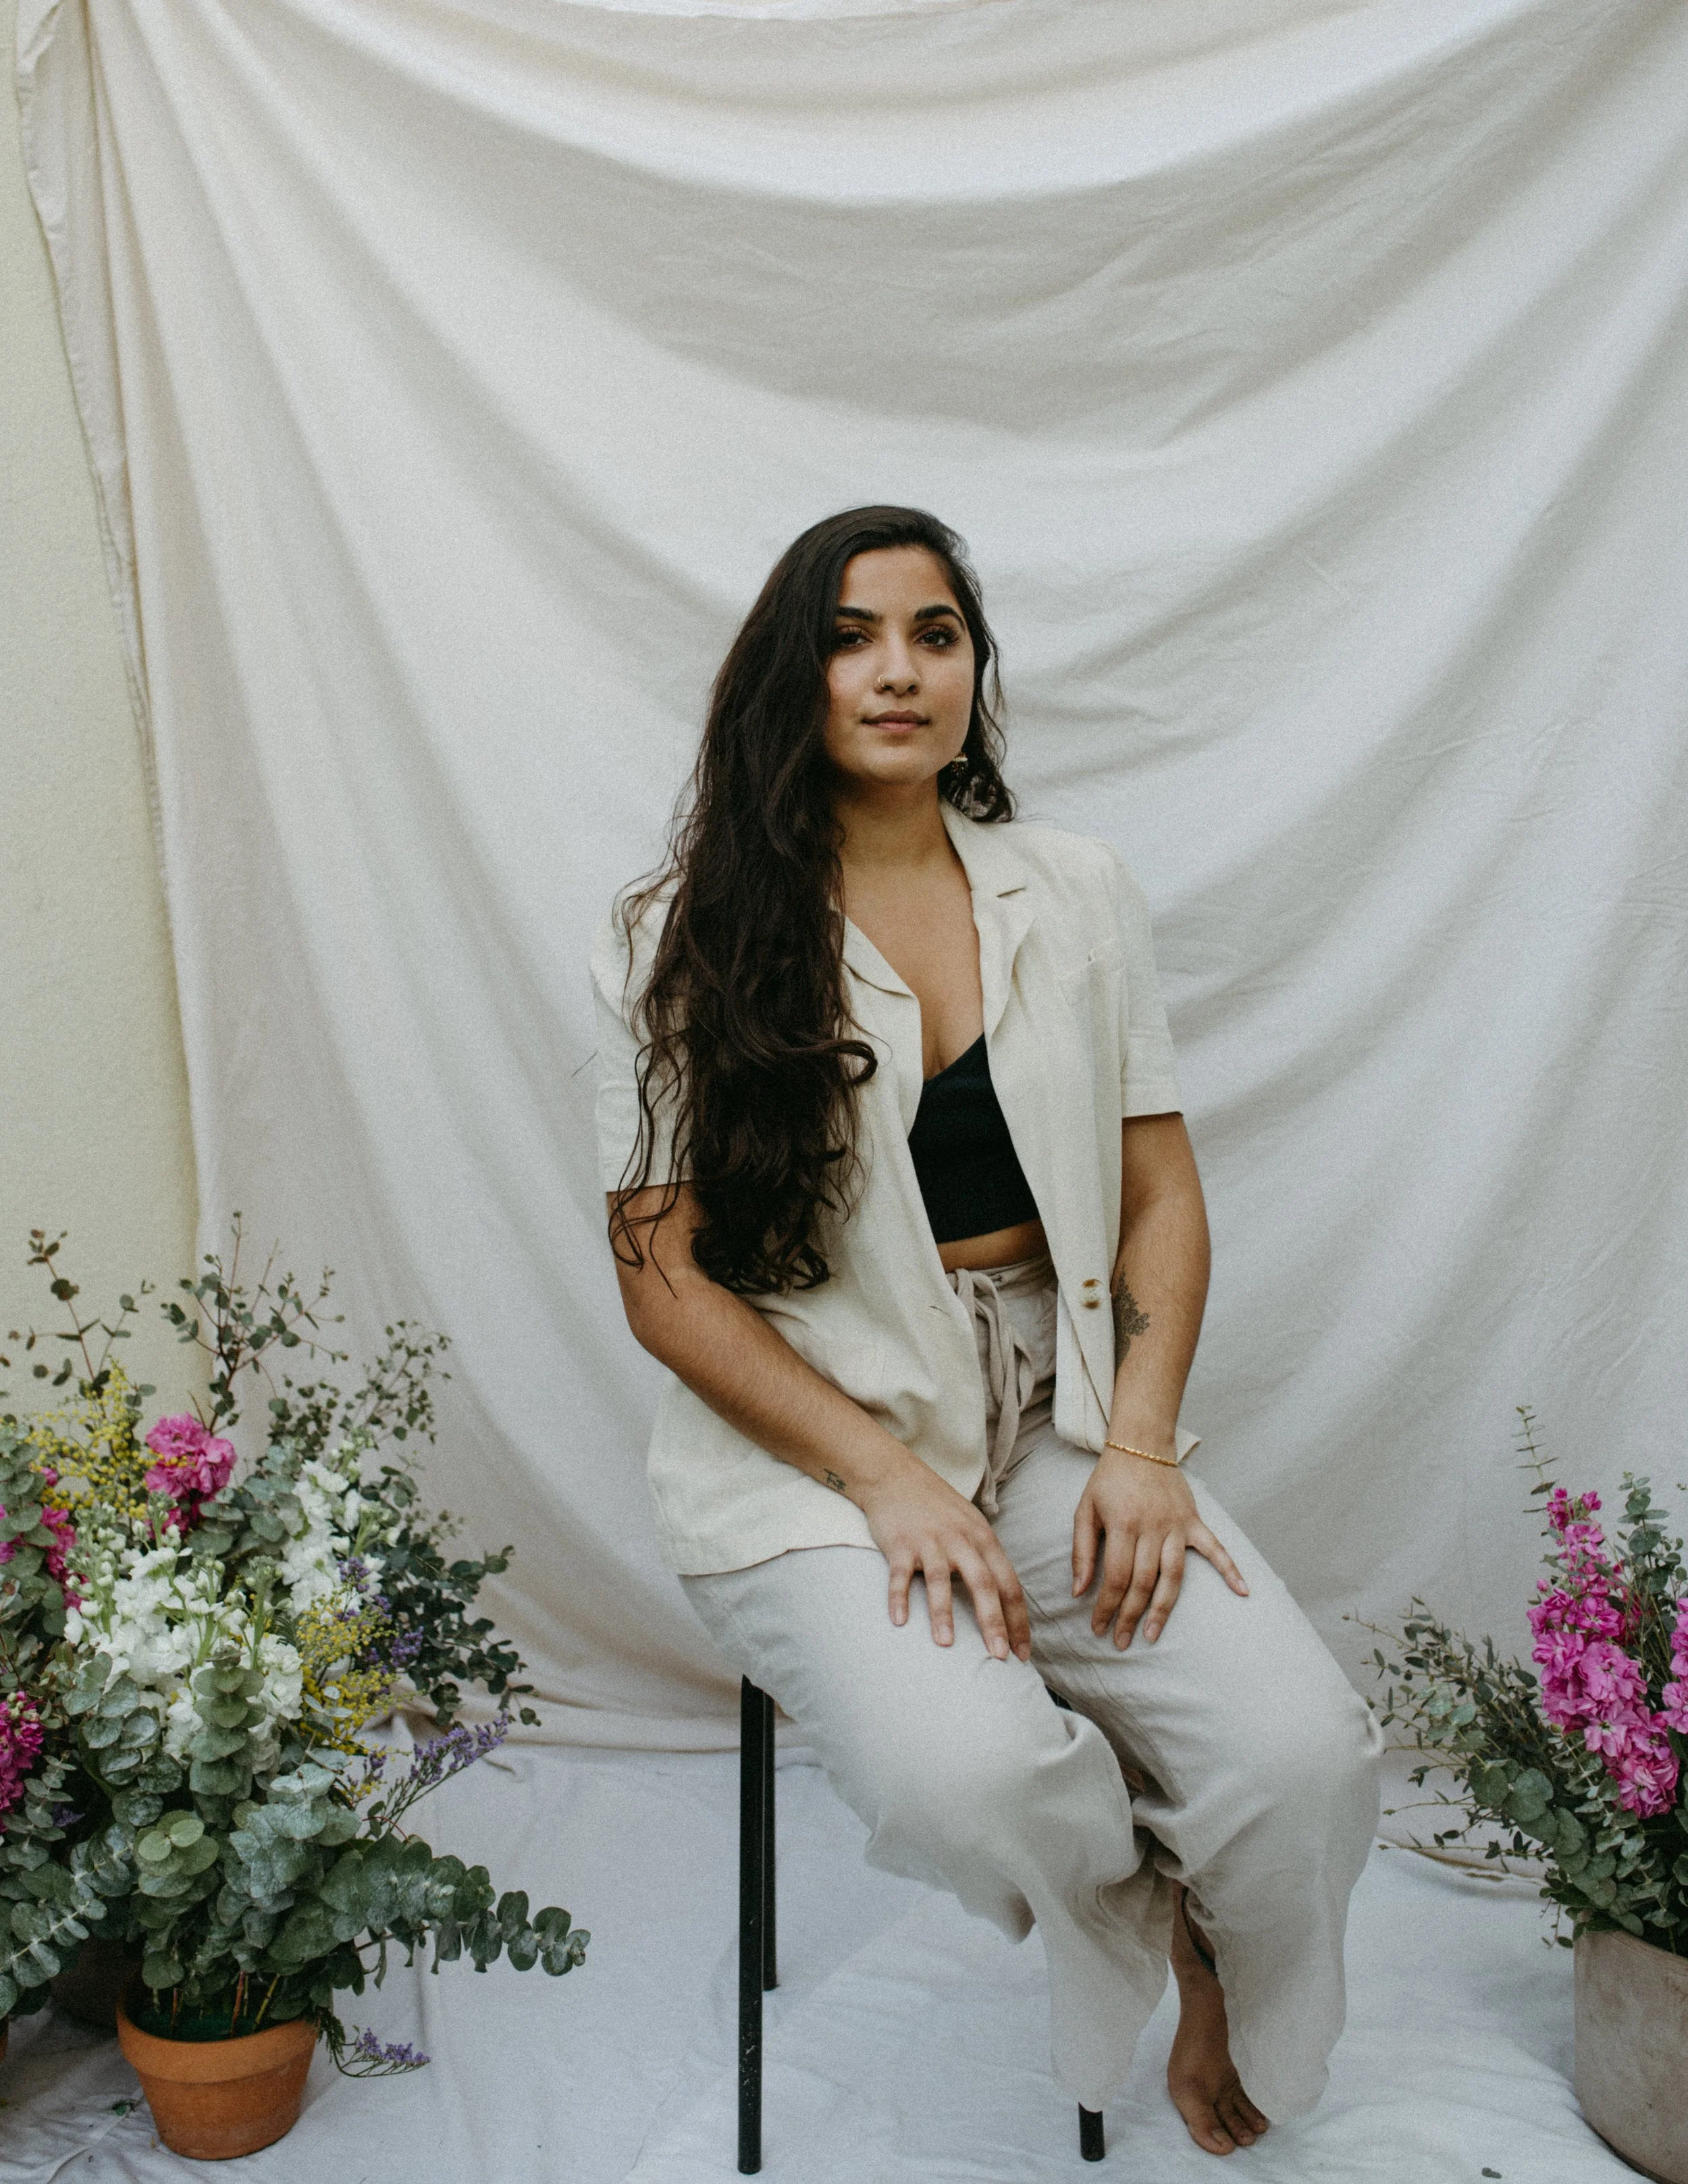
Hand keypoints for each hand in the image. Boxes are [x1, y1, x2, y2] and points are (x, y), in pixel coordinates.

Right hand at [856, 1455, 1031, 1662]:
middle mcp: (960, 1540)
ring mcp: (929, 1541)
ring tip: (947, 1645)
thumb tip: (1006, 1601)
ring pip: (940, 1580)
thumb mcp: (972, 1525)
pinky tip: (900, 1621)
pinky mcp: (899, 1543)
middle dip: (993, 1622)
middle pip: (983, 1584)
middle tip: (999, 1657)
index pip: (1009, 1584)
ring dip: (944, 1613)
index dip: (1018, 1620)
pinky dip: (899, 1597)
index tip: (1022, 1653)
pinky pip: (900, 1574)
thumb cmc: (937, 1506)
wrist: (895, 1475)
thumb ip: (987, 1558)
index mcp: (984, 1539)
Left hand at [1072, 1452, 1247, 1647]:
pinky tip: (1243, 1591)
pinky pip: (1216, 1548)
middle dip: (1130, 1616)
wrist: (1141, 1445)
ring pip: (1173, 1575)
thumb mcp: (1085, 1510)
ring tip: (1152, 1634)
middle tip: (1121, 1642)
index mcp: (1123, 1525)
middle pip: (1143, 1582)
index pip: (1115, 1577)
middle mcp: (1152, 1528)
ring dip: (1164, 1608)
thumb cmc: (1109, 1481)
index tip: (1098, 1628)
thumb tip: (1078, 1591)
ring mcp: (1176, 1525)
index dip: (1106, 1606)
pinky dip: (1230, 1569)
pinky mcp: (1193, 1521)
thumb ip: (1081, 1551)